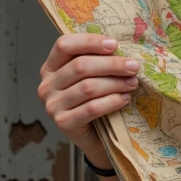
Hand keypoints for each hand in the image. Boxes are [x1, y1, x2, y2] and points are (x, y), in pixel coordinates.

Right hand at [37, 34, 140, 154]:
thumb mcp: (91, 78)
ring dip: (115, 83)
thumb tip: (122, 47)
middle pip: (80, 66)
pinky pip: (91, 108)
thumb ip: (97, 61)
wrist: (94, 138)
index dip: (89, 42)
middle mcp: (47, 85)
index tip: (114, 44)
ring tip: (132, 83)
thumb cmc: (94, 102)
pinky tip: (124, 98)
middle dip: (111, 65)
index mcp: (50, 67)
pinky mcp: (63, 122)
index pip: (64, 45)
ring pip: (87, 87)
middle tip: (133, 67)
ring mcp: (52, 105)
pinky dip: (111, 101)